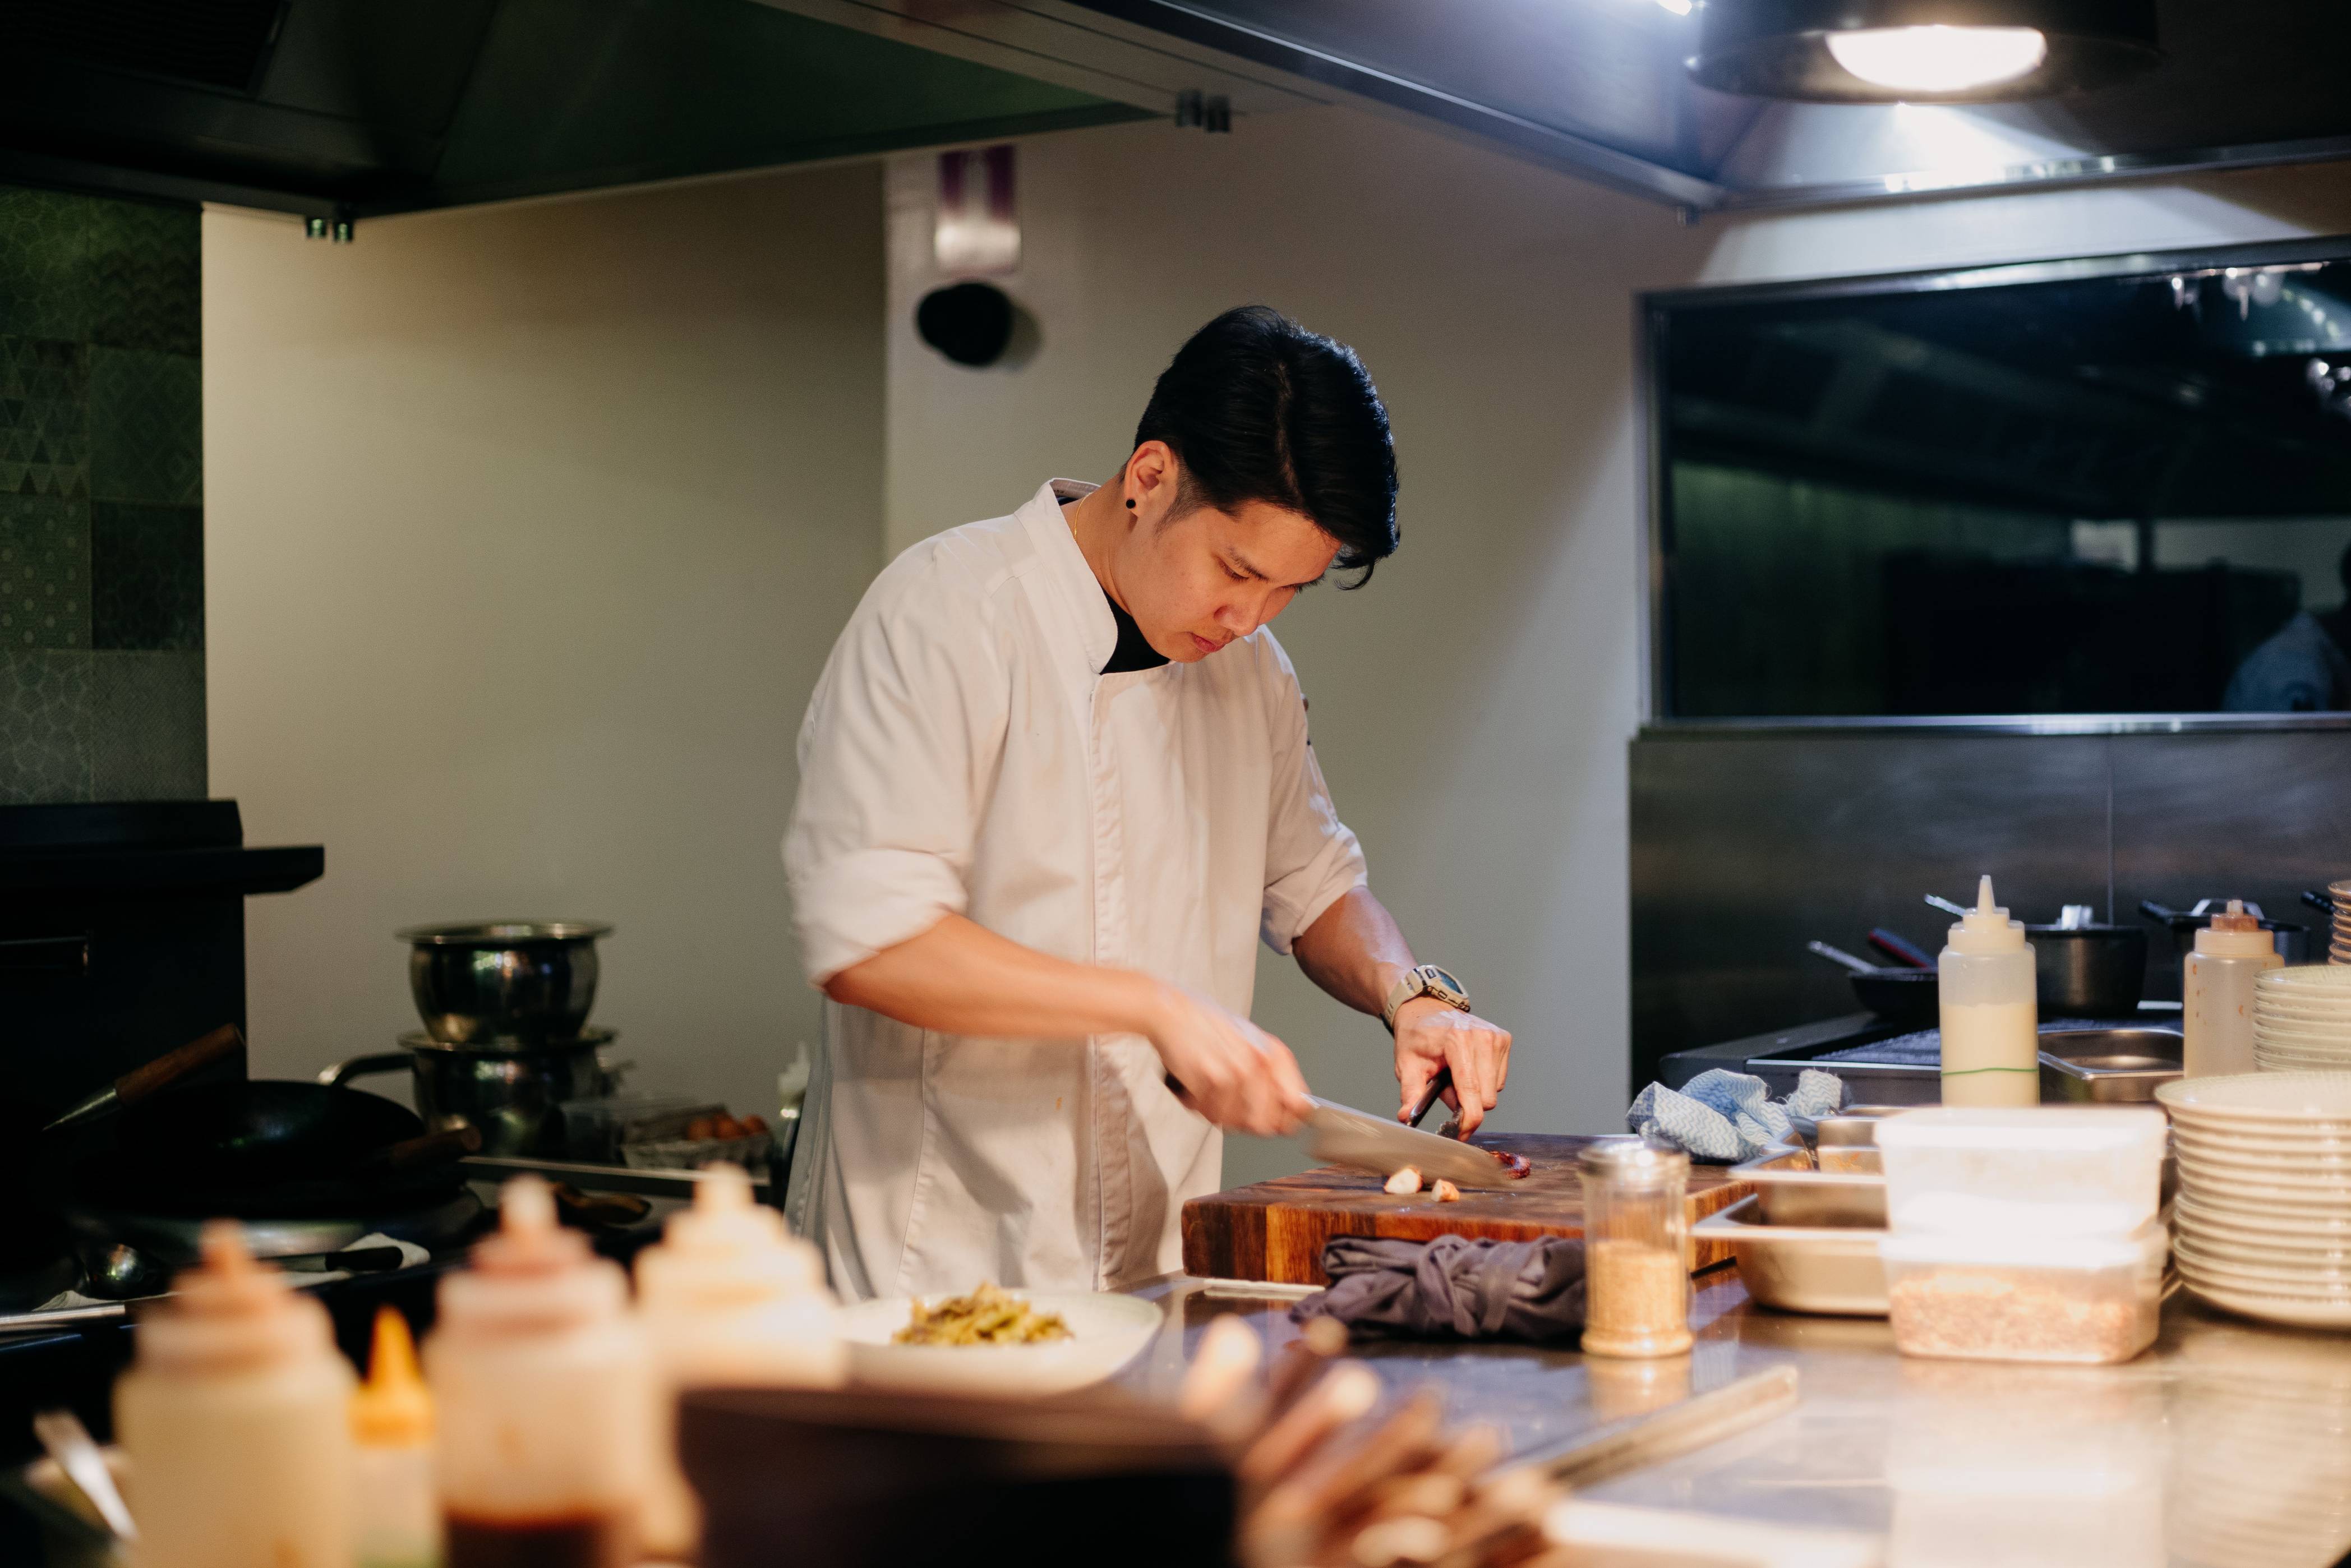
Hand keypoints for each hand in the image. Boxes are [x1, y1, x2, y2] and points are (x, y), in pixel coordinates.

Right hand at [1146, 987, 1311, 1136]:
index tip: (1273, 1122)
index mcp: (1276, 1055)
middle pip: (1264, 1125)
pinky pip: (1211, 1114)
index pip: (1298, 1108)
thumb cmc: (1209, 1028)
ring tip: (1209, 1090)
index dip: (1285, 1122)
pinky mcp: (1212, 1078)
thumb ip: (1274, 1076)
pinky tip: (1196, 1086)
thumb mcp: (1253, 1044)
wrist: (1172, 1013)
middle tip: (1229, 1106)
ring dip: (1218, 1113)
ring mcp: (1238, 1072)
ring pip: (1234, 1124)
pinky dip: (1199, 1106)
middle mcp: (1262, 1064)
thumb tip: (1294, 1111)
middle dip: (1244, 1122)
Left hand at [1394, 1000, 1511, 1136]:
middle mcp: (1481, 1036)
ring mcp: (1496, 1037)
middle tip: (1445, 1090)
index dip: (1467, 1120)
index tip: (1460, 1133)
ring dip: (1475, 1093)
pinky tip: (1468, 1069)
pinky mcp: (1504, 1040)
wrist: (1426, 1011)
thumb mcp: (1407, 1065)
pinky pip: (1499, 1080)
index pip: (1471, 1092)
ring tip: (1455, 1076)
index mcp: (1457, 1041)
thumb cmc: (1417, 1037)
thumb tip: (1407, 1116)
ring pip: (1494, 1091)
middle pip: (1487, 1097)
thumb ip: (1410, 1093)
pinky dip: (1484, 1083)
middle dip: (1467, 1104)